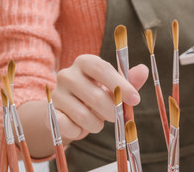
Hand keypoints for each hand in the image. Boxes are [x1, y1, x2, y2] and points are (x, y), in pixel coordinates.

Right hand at [18, 54, 148, 157]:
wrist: (67, 110)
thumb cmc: (97, 93)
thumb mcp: (114, 86)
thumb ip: (129, 80)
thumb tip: (144, 70)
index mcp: (85, 62)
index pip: (102, 68)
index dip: (120, 84)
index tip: (135, 99)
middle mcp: (67, 74)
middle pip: (95, 95)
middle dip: (112, 110)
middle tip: (118, 117)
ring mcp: (56, 94)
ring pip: (83, 115)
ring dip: (97, 124)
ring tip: (99, 122)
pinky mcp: (49, 113)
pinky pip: (69, 127)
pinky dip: (81, 131)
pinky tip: (82, 127)